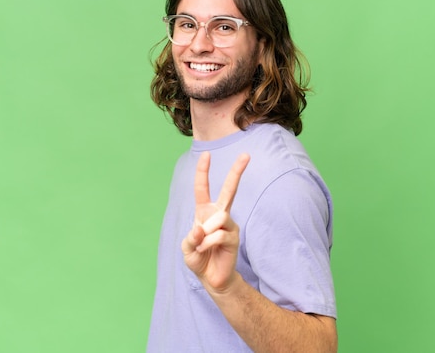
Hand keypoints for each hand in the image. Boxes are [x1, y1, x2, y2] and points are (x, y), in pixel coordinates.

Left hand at [181, 151, 249, 292]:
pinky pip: (219, 235)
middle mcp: (219, 215)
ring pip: (218, 217)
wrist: (212, 279)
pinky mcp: (234, 237)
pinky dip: (207, 244)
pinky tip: (206, 251)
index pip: (203, 189)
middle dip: (237, 172)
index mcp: (205, 212)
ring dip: (205, 233)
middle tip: (247, 155)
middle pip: (229, 190)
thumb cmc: (200, 259)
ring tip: (202, 246)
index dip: (203, 172)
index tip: (206, 154)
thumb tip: (201, 229)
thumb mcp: (187, 248)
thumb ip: (191, 237)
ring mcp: (229, 225)